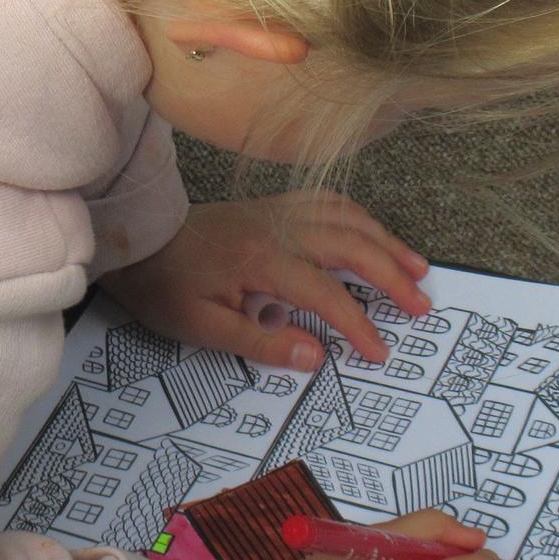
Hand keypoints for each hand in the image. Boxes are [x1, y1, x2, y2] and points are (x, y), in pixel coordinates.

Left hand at [99, 190, 431, 372]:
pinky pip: (329, 202)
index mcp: (262, 259)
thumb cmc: (165, 285)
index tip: (380, 351)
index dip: (358, 324)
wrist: (137, 239)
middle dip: (392, 276)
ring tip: (418, 268)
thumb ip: (261, 343)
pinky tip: (376, 234)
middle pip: (351, 245)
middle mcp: (278, 227)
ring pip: (347, 218)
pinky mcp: (273, 206)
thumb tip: (316, 356)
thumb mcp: (202, 327)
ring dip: (386, 242)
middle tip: (421, 306)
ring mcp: (277, 211)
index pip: (326, 293)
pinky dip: (361, 217)